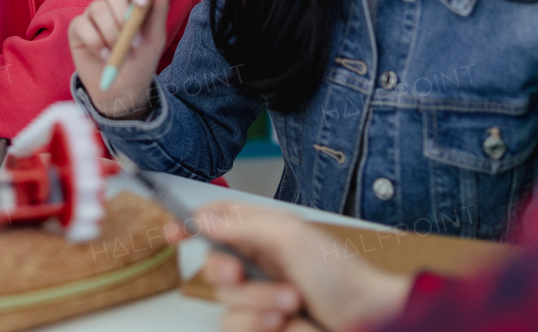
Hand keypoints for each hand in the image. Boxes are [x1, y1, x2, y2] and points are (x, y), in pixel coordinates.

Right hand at [68, 0, 183, 118]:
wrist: (123, 90)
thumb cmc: (141, 60)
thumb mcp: (155, 36)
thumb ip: (159, 6)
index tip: (142, 3)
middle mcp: (112, 2)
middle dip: (122, 12)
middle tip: (133, 37)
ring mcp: (93, 14)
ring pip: (97, 8)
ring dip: (112, 33)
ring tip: (121, 52)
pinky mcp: (78, 28)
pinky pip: (82, 25)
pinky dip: (96, 43)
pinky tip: (106, 56)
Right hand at [193, 202, 412, 331]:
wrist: (365, 323)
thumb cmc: (339, 277)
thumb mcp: (290, 237)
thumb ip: (241, 224)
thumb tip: (203, 216)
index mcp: (264, 234)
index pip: (218, 223)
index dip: (192, 225)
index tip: (172, 233)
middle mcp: (260, 265)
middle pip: (213, 267)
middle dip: (228, 273)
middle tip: (241, 272)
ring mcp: (261, 300)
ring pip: (225, 304)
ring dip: (256, 304)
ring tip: (290, 305)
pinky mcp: (263, 328)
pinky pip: (235, 328)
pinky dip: (258, 326)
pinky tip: (285, 324)